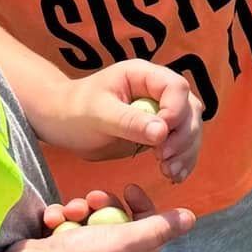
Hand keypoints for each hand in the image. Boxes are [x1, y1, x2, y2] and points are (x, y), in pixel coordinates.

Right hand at [11, 185, 193, 251]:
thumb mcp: (129, 240)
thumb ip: (159, 228)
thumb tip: (191, 218)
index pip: (149, 229)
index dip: (142, 206)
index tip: (129, 188)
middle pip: (118, 221)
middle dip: (106, 204)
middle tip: (95, 198)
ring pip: (89, 219)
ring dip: (78, 208)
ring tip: (68, 211)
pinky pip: (66, 226)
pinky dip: (59, 219)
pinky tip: (51, 220)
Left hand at [45, 64, 201, 182]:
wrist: (61, 123)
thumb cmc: (74, 111)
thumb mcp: (99, 114)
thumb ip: (130, 121)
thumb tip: (162, 131)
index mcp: (142, 75)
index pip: (176, 87)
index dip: (176, 111)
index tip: (161, 137)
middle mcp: (157, 90)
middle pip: (189, 109)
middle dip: (184, 137)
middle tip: (165, 159)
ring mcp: (160, 112)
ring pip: (190, 129)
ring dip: (186, 152)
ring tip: (170, 173)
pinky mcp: (159, 133)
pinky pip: (181, 145)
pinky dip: (182, 160)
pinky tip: (174, 175)